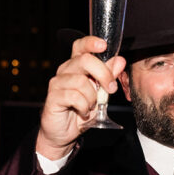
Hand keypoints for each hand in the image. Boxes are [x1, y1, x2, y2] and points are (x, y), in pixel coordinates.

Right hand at [36, 36, 126, 158]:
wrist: (64, 132)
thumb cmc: (82, 110)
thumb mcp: (101, 94)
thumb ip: (109, 76)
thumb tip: (120, 60)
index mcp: (76, 66)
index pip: (81, 46)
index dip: (91, 42)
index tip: (104, 45)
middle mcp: (65, 70)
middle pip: (85, 60)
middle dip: (103, 74)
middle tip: (111, 89)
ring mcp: (58, 83)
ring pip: (81, 81)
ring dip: (92, 97)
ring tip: (91, 106)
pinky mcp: (53, 97)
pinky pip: (74, 97)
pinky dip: (84, 106)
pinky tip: (83, 112)